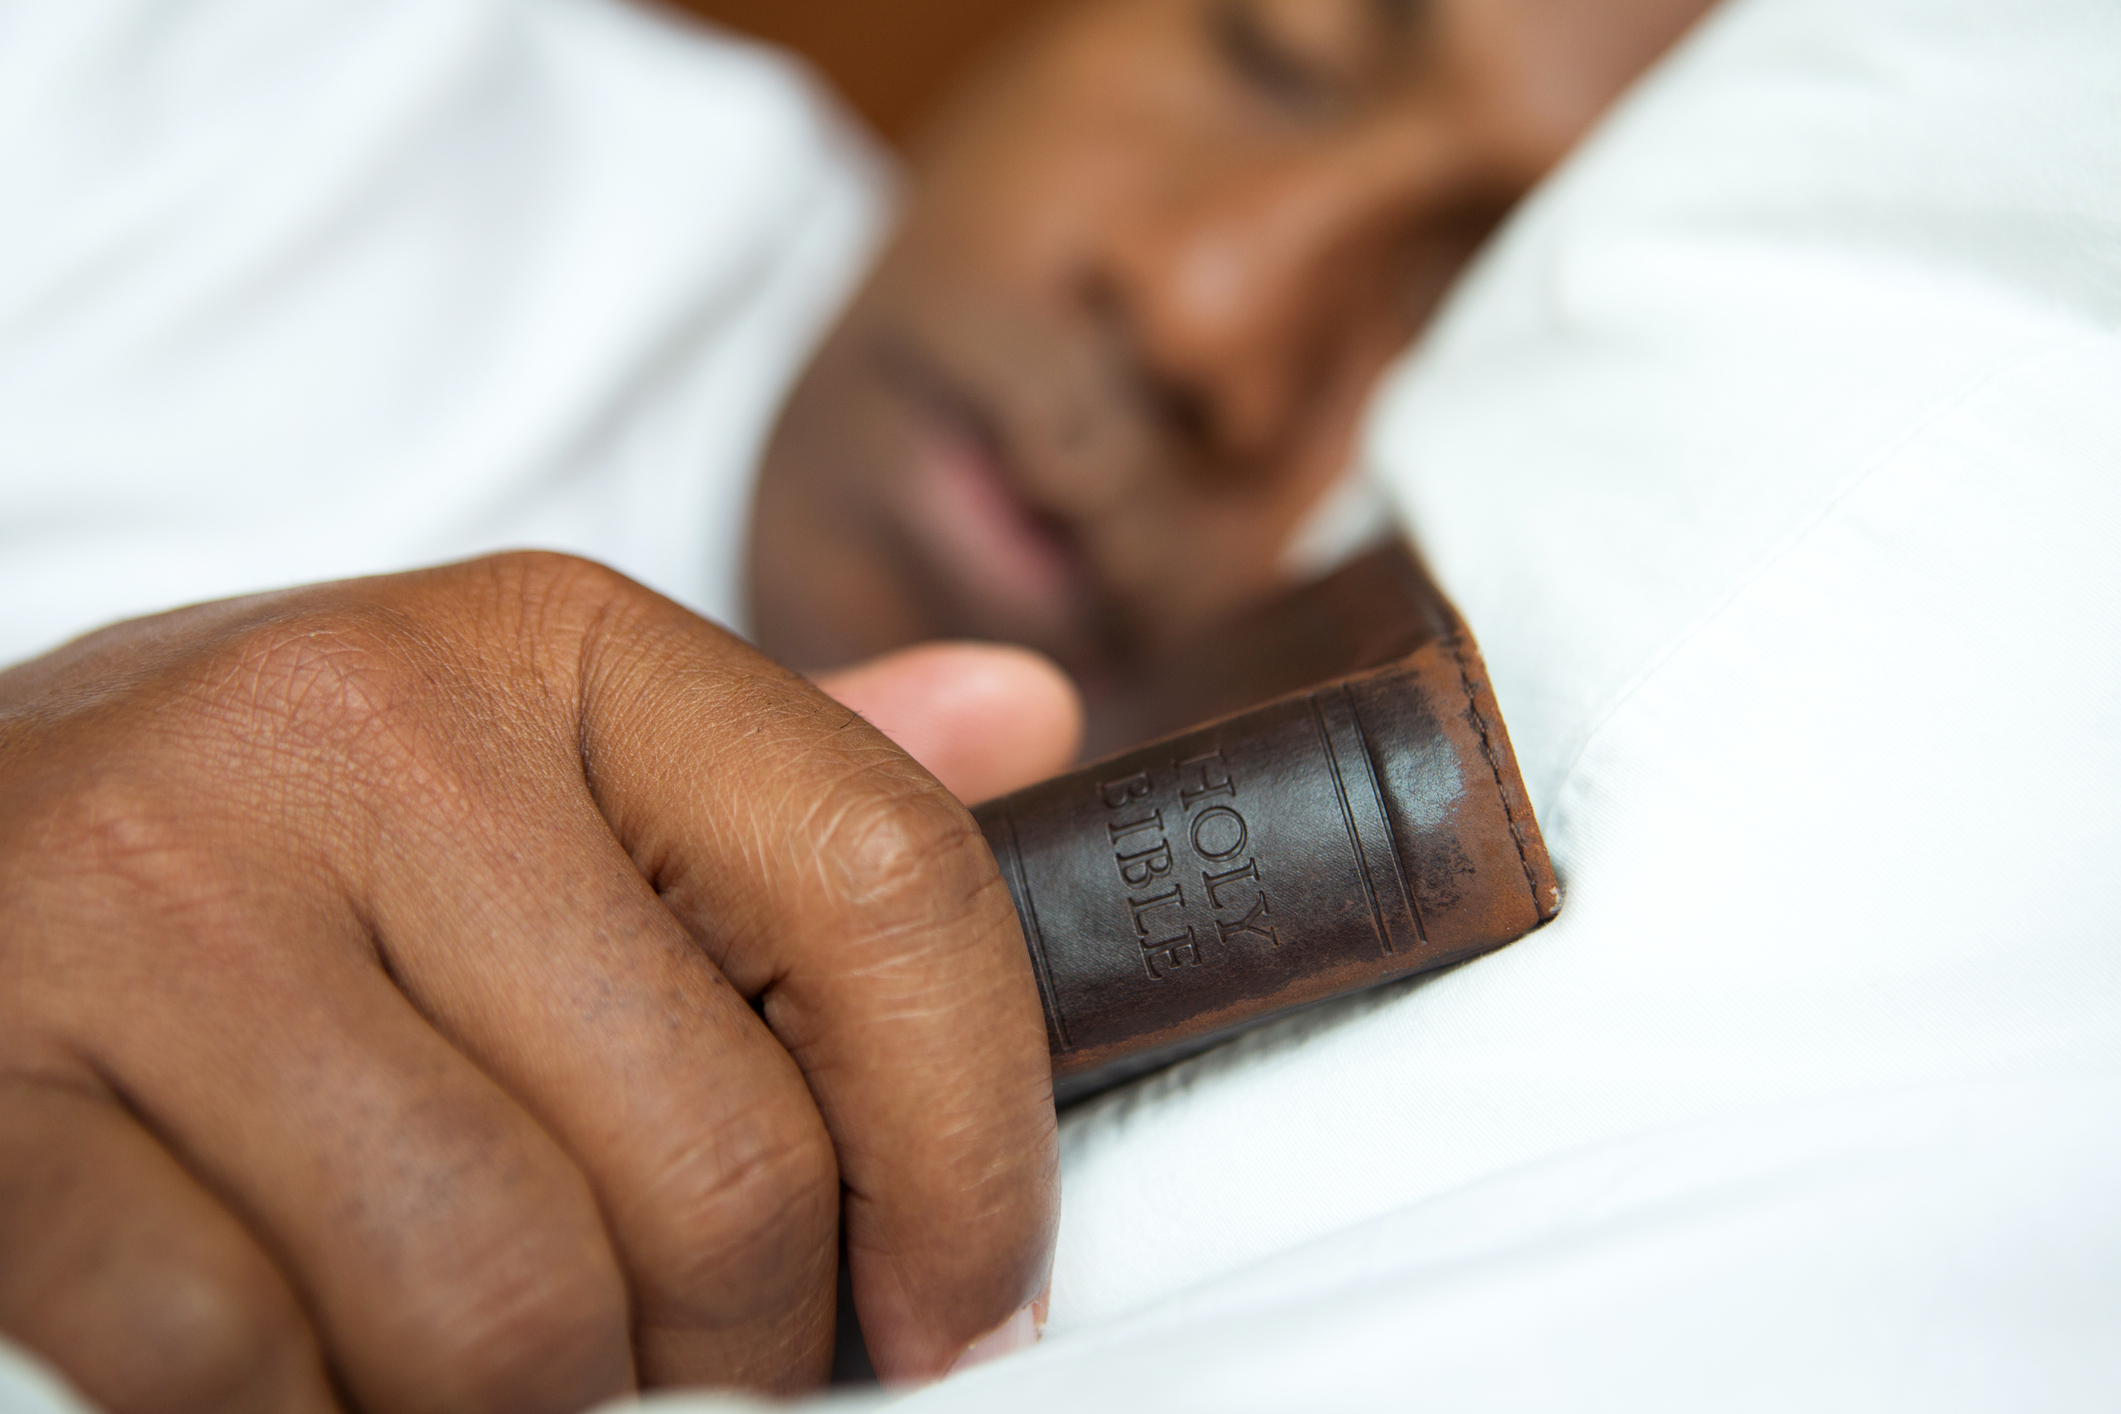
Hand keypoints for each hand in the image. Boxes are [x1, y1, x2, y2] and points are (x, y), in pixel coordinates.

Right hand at [0, 554, 1078, 1412]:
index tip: (968, 1296)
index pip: (889, 880)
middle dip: (749, 1341)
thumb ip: (775, 778)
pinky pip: (246, 1361)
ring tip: (523, 1371)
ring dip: (551, 1405)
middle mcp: (353, 730)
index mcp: (552, 650)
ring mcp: (146, 897)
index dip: (974, 1144)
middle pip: (715, 1156)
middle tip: (704, 1367)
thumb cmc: (282, 844)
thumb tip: (1026, 721)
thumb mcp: (533, 760)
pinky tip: (331, 1374)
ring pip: (501, 1297)